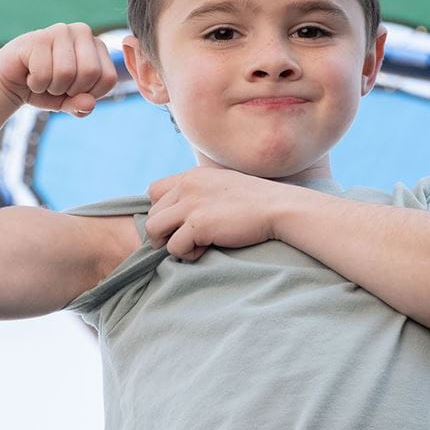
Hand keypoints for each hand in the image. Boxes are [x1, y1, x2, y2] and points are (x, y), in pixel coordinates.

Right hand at [0, 22, 117, 114]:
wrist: (10, 81)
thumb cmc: (46, 89)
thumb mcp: (69, 102)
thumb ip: (82, 105)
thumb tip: (89, 104)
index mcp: (98, 46)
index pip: (108, 78)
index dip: (90, 94)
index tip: (74, 90)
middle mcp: (83, 32)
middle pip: (90, 72)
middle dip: (71, 89)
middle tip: (57, 85)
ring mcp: (61, 31)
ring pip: (67, 73)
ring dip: (52, 87)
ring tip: (44, 79)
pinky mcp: (38, 37)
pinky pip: (44, 73)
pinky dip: (36, 84)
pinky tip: (30, 74)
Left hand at [145, 167, 282, 260]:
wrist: (279, 208)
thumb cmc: (256, 201)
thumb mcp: (223, 185)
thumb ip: (201, 191)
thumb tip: (182, 212)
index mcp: (192, 175)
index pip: (153, 191)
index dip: (162, 211)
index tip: (179, 223)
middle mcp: (187, 186)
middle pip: (151, 213)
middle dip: (165, 231)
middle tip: (188, 240)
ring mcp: (191, 204)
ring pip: (153, 229)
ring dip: (170, 243)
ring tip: (193, 246)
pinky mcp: (198, 224)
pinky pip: (174, 246)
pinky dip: (187, 254)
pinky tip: (206, 250)